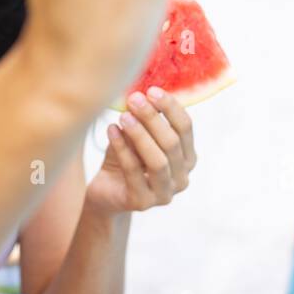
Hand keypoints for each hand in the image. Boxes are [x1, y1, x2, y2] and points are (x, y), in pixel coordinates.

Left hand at [85, 87, 196, 215]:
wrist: (106, 191)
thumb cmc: (126, 159)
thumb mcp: (136, 136)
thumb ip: (143, 120)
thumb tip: (142, 95)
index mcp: (187, 157)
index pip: (185, 128)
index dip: (171, 108)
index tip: (152, 90)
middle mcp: (182, 177)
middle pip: (172, 143)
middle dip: (153, 118)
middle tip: (134, 99)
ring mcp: (164, 194)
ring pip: (157, 161)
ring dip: (140, 135)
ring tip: (124, 116)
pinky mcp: (143, 203)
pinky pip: (134, 172)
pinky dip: (122, 148)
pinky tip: (111, 130)